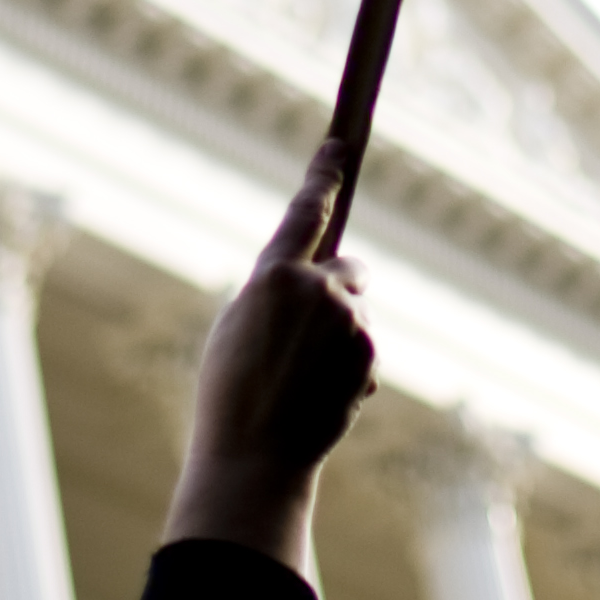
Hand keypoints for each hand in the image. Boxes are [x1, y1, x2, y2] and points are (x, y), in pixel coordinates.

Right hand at [162, 145, 379, 571]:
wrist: (256, 455)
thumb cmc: (231, 393)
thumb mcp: (236, 327)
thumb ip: (273, 293)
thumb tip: (312, 285)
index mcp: (273, 274)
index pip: (305, 211)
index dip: (323, 175)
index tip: (341, 144)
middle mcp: (317, 288)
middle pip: (348, 269)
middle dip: (338, 290)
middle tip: (308, 333)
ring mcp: (348, 321)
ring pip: (357, 313)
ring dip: (342, 335)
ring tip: (302, 379)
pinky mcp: (368, 352)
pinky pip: (365, 347)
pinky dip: (352, 365)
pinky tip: (321, 395)